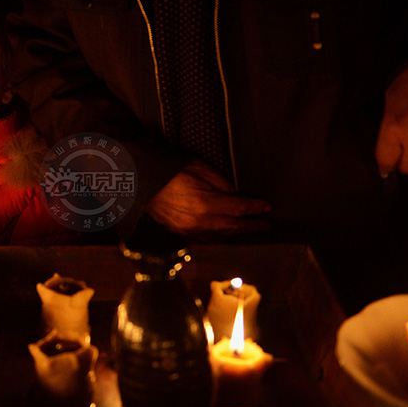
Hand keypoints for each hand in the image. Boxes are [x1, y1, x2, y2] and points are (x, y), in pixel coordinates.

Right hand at [145, 161, 270, 234]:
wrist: (140, 183)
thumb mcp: (199, 168)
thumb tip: (236, 195)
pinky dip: (220, 236)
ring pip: (221, 236)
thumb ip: (221, 183)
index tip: (267, 206)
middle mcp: (199, 222)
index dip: (255, 207)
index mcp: (205, 204)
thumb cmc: (168, 171)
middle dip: (252, 226)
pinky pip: (206, 238)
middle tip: (267, 225)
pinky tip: (227, 233)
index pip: (239, 208)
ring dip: (238, 233)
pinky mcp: (180, 233)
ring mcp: (189, 230)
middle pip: (234, 227)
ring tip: (250, 229)